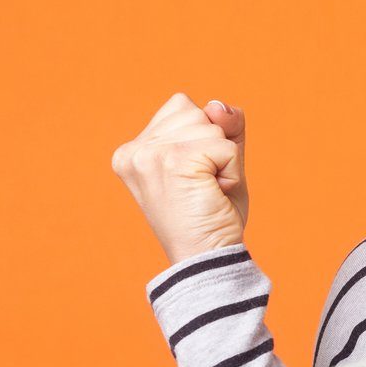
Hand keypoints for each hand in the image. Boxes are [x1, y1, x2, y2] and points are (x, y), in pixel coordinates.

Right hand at [111, 93, 248, 264]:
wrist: (208, 259)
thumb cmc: (211, 214)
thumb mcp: (220, 158)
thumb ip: (223, 123)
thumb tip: (217, 106)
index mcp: (132, 151)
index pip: (183, 106)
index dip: (204, 140)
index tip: (191, 179)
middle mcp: (133, 150)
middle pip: (197, 111)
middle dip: (214, 148)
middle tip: (202, 188)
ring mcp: (150, 154)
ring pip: (212, 125)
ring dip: (224, 160)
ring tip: (206, 191)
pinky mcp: (174, 160)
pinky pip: (226, 146)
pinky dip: (233, 171)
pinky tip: (214, 194)